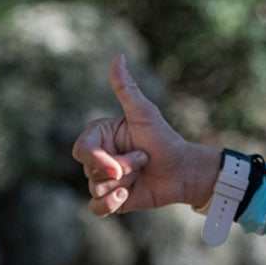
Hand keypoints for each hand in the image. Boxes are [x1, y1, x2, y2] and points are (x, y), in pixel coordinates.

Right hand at [71, 55, 219, 216]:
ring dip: (123, 183)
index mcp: (99, 136)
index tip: (117, 164)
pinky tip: (127, 196)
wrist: (184, 170)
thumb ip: (126, 88)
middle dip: (120, 169)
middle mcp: (98, 157)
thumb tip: (117, 57)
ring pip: (95, 188)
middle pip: (90, 170)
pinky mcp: (111, 199)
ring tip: (141, 174)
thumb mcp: (144, 113)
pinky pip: (96, 207)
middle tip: (143, 160)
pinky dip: (110, 205)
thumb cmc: (164, 138)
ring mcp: (103, 178)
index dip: (98, 159)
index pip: (81, 150)